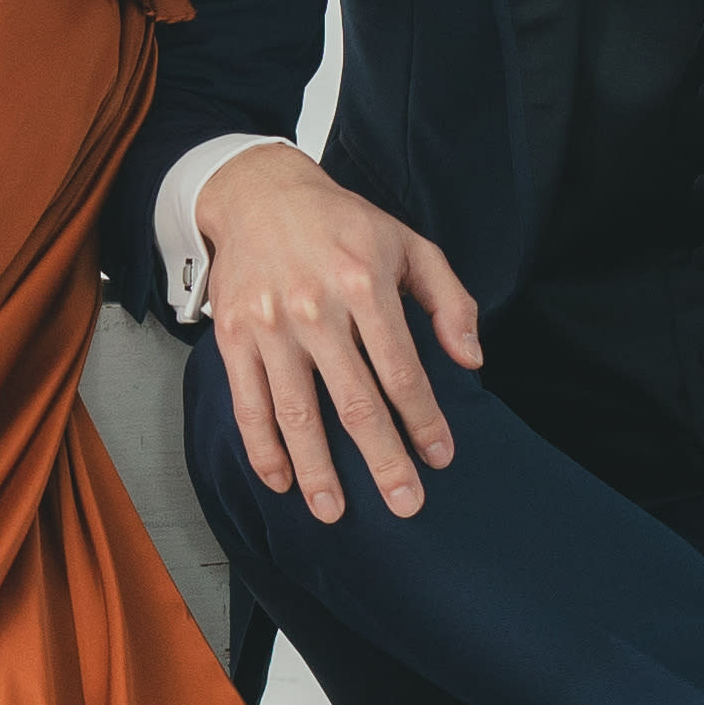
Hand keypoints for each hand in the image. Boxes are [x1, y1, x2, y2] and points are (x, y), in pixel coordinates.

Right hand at [198, 142, 484, 524]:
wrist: (260, 193)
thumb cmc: (344, 224)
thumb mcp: (410, 244)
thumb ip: (450, 300)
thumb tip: (470, 360)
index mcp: (364, 285)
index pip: (401, 370)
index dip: (423, 419)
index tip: (440, 457)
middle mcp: (316, 310)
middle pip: (354, 401)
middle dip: (383, 459)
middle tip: (405, 505)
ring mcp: (270, 326)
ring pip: (296, 412)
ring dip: (316, 468)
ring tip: (332, 511)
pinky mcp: (233, 336)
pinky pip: (248, 402)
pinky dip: (261, 447)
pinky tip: (279, 480)